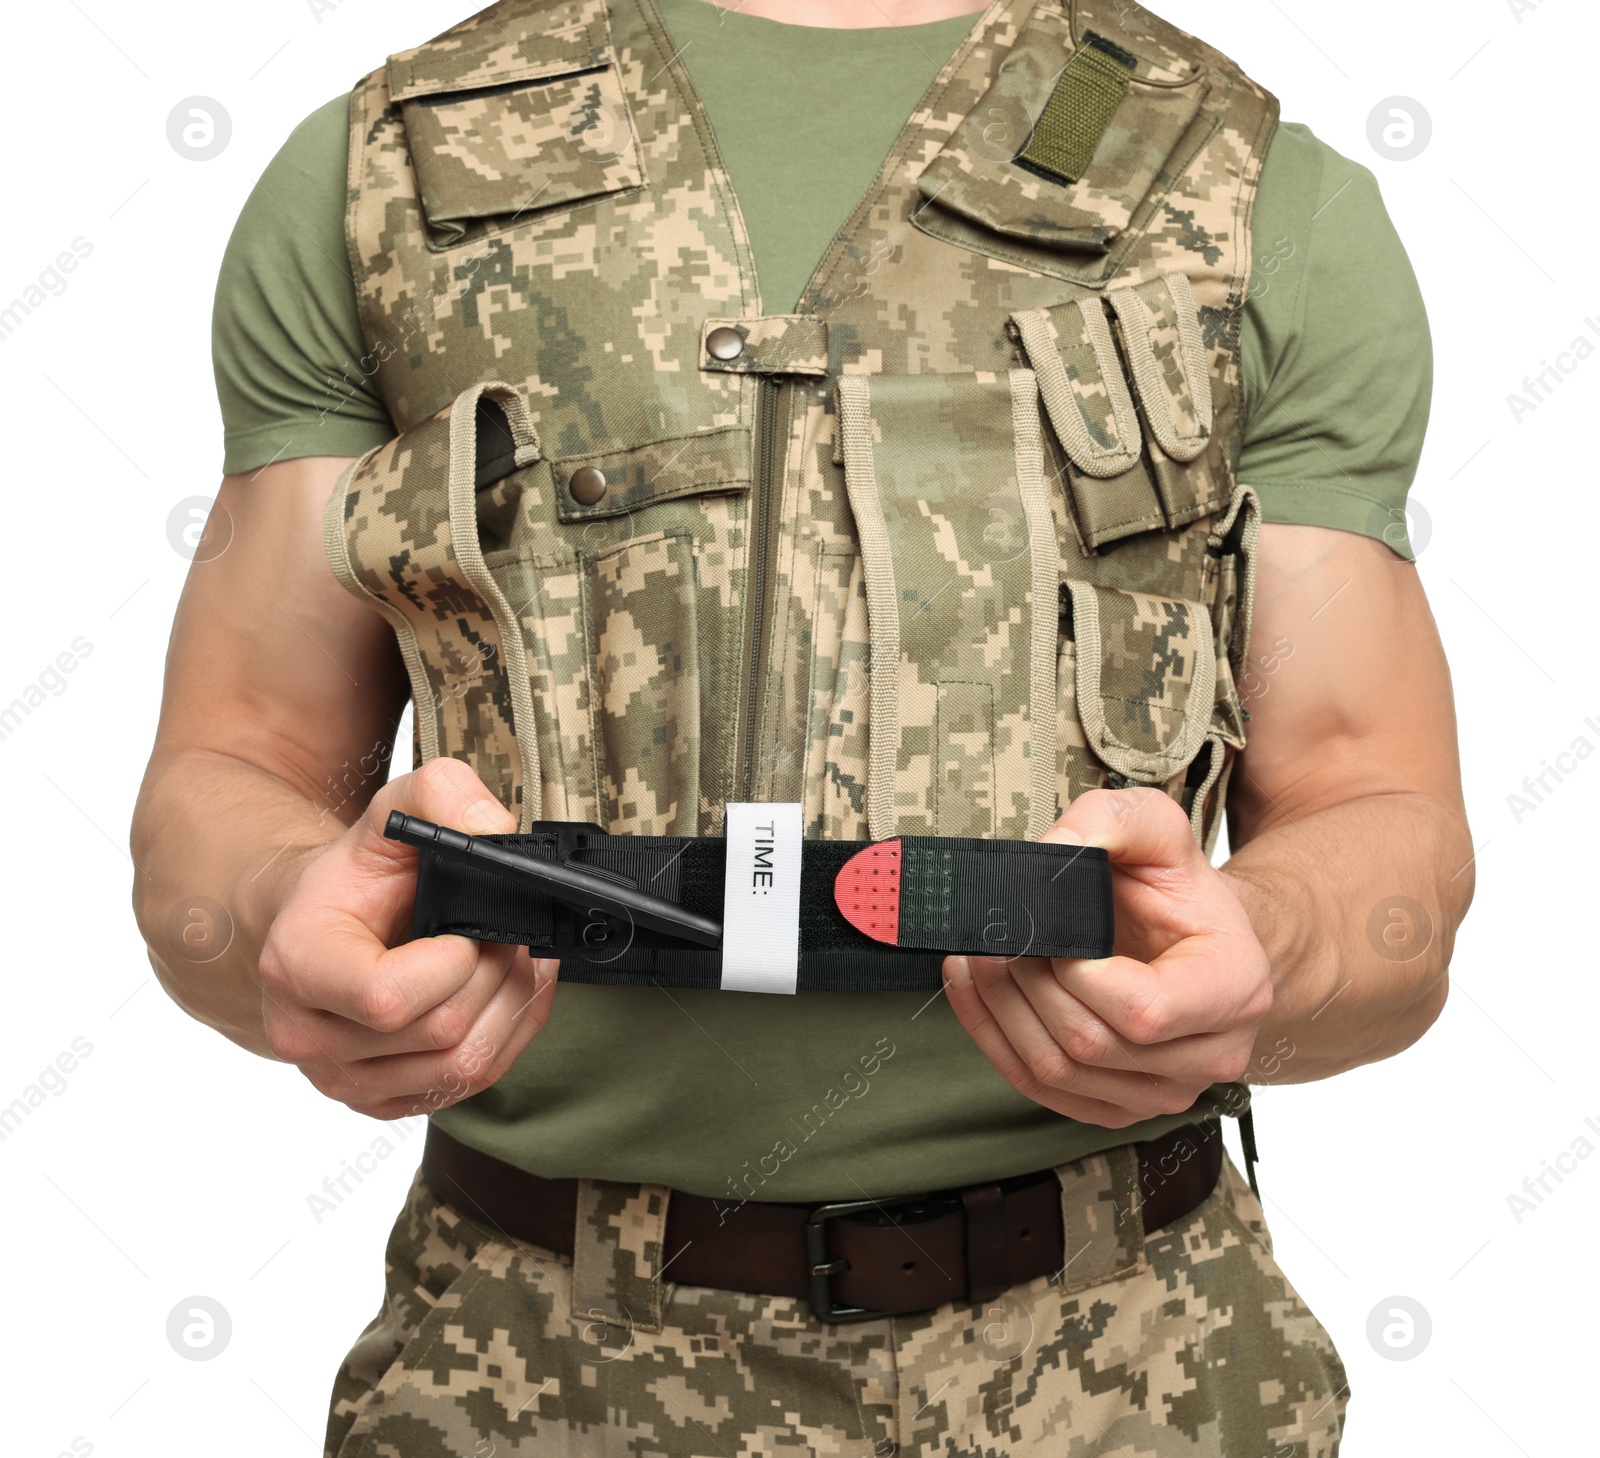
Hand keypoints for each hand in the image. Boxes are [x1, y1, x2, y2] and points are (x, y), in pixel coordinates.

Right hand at [258, 758, 557, 1119]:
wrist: (323, 924)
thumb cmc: (357, 877)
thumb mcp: (393, 812)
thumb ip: (443, 795)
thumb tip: (494, 829)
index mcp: (297, 964)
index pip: (387, 997)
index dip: (454, 963)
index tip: (469, 929)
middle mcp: (307, 1035)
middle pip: (442, 1031)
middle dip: (497, 974)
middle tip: (510, 933)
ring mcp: (343, 1079)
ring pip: (465, 1065)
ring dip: (512, 1006)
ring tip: (513, 957)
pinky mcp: (383, 1100)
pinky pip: (470, 1085)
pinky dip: (509, 1035)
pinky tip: (507, 992)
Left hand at [942, 787, 1272, 1127]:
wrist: (1188, 936)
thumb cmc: (1174, 887)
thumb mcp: (1154, 827)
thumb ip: (1110, 822)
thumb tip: (1053, 851)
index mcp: (1235, 987)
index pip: (1146, 1011)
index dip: (1079, 975)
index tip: (1052, 931)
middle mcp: (1211, 1054)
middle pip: (1091, 1042)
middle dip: (1027, 982)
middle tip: (999, 933)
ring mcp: (1166, 1091)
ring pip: (1058, 1072)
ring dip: (1000, 1010)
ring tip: (980, 954)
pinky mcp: (1118, 1106)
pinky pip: (1040, 1091)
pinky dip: (993, 1039)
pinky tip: (976, 989)